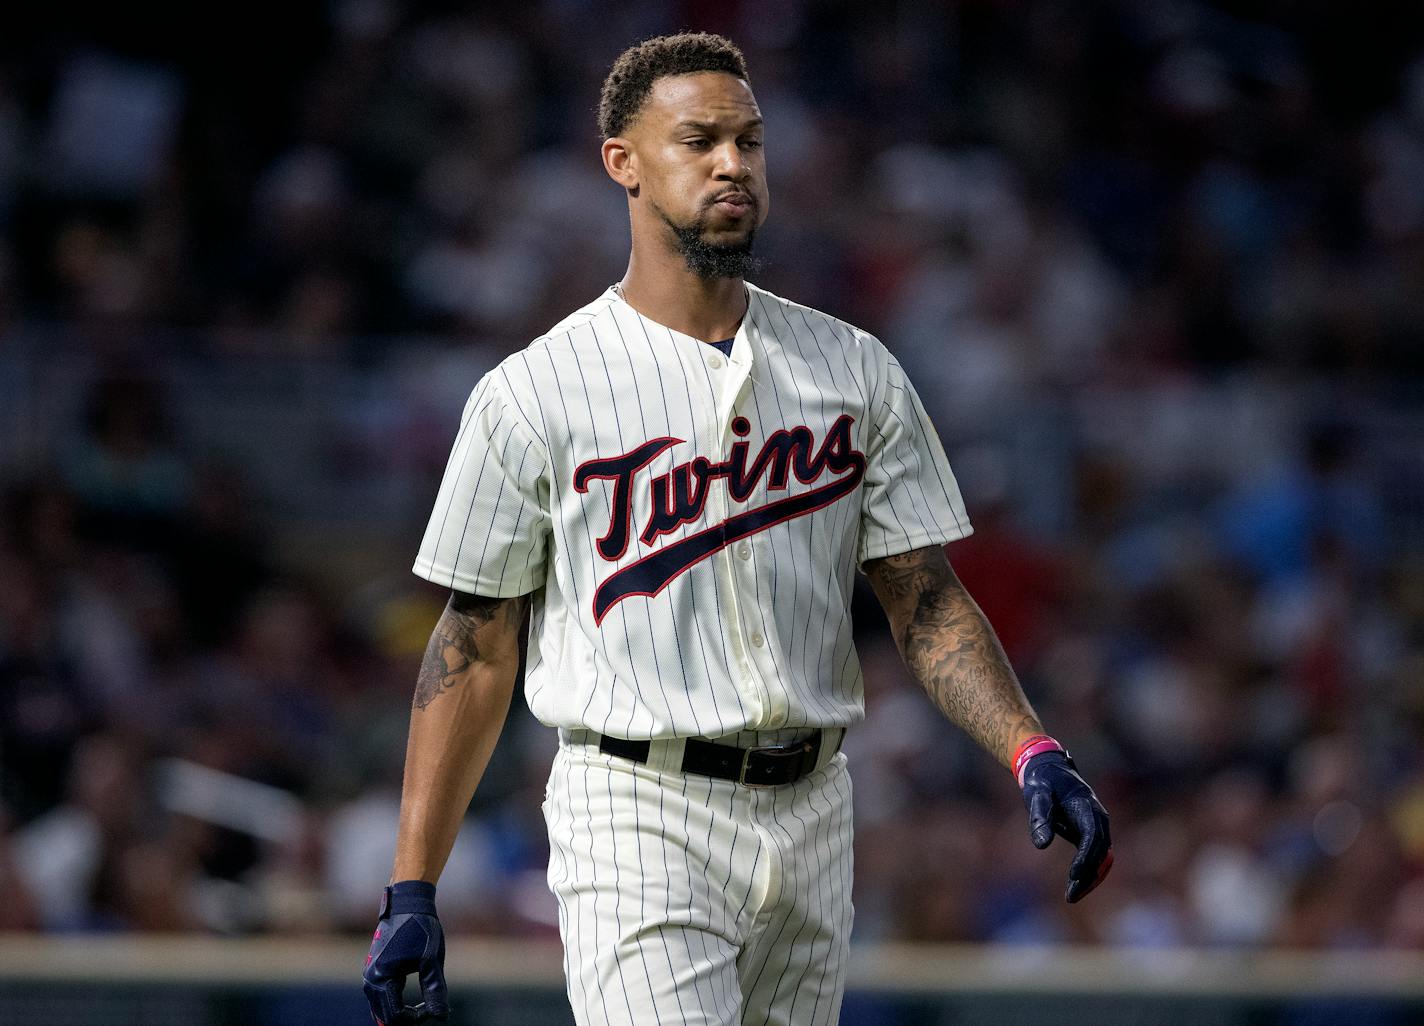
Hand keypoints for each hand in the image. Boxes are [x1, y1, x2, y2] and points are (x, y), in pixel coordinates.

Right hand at [362, 881, 448, 1023]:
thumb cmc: (421, 928)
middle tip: (429, 1008)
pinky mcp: (373, 969)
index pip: (396, 1016)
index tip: (434, 1007)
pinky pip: (379, 996)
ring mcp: (369, 974)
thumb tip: (441, 1017)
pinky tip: (411, 999)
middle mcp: (370, 979)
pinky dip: (393, 1002)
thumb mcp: (431, 961)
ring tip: (423, 1004)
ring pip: (380, 1008)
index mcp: (383, 977)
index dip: (417, 1018)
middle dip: (408, 1018)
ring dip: (399, 1011)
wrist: (408, 902)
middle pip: (385, 1016)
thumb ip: (435, 991)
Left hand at [1021, 751, 1112, 902]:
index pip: (1092, 836)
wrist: (1049, 768)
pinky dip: (1089, 872)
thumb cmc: (1041, 781)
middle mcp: (1098, 817)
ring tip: (1072, 896)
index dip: (1086, 857)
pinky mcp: (1091, 833)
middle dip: (1088, 875)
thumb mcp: (1036, 795)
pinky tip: (1075, 887)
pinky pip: (1096, 856)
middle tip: (1070, 896)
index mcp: (1087, 806)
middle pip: (1100, 851)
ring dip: (1090, 878)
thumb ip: (1040, 817)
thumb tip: (1042, 846)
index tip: (1074, 876)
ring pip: (1102, 857)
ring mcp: (1097, 826)